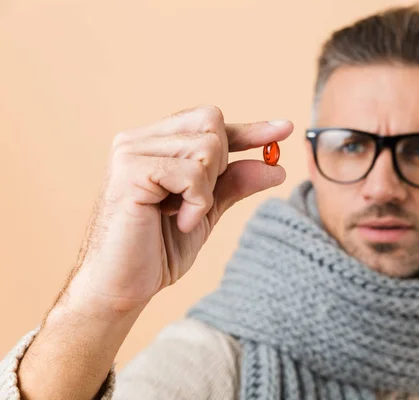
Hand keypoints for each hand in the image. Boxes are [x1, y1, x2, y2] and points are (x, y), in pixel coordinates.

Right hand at [65, 105, 292, 315]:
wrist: (120, 287)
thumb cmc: (157, 249)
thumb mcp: (207, 211)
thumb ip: (234, 183)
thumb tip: (276, 166)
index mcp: (154, 144)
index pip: (208, 122)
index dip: (248, 129)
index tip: (284, 129)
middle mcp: (139, 140)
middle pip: (212, 123)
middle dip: (221, 165)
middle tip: (196, 200)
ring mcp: (131, 152)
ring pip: (207, 147)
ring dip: (206, 190)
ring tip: (182, 215)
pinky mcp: (130, 171)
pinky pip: (192, 174)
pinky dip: (197, 202)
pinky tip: (178, 220)